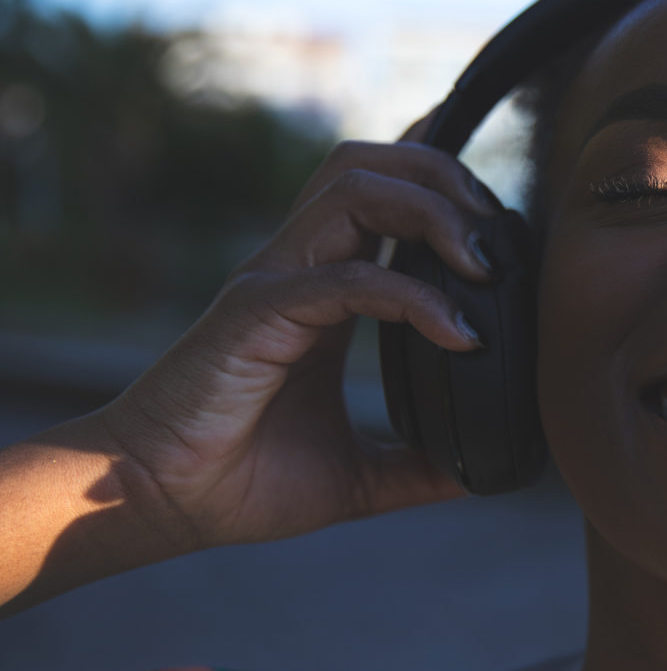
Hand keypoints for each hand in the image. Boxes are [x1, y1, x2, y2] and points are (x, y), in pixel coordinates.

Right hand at [95, 116, 504, 551]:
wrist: (158, 505)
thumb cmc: (240, 483)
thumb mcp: (357, 477)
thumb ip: (417, 467)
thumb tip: (479, 478)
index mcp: (322, 291)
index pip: (382, 199)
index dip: (443, 191)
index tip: (505, 235)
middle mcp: (298, 269)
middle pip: (371, 164)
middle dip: (445, 178)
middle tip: (500, 237)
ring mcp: (274, 282)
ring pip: (355, 189)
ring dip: (432, 211)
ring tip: (483, 265)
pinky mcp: (257, 313)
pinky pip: (348, 278)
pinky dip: (415, 298)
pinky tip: (458, 335)